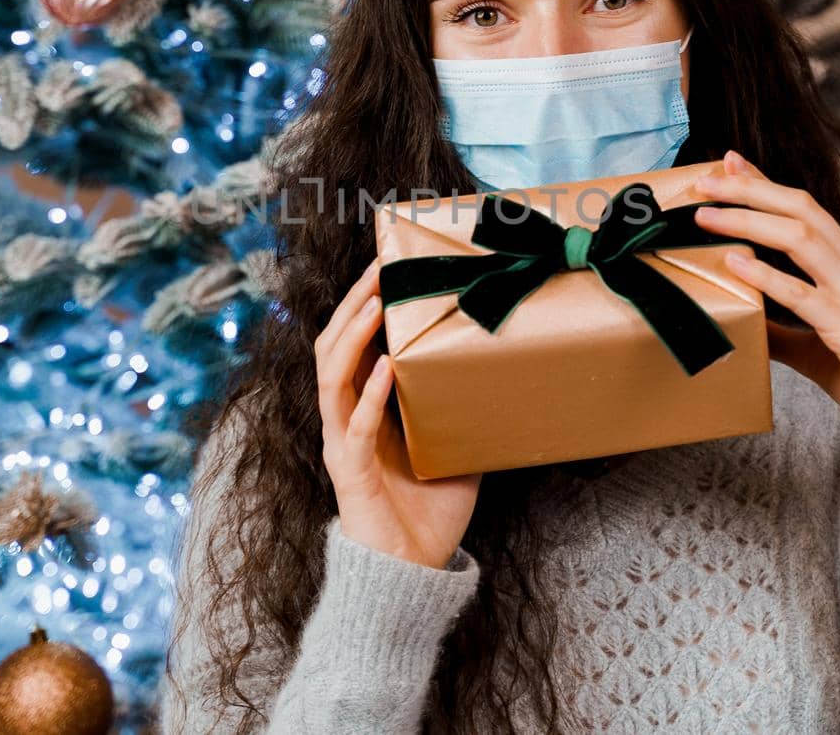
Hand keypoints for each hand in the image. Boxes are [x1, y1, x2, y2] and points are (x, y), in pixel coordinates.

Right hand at [314, 257, 482, 568]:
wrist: (410, 572)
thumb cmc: (429, 513)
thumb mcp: (456, 448)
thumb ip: (466, 412)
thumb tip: (508, 375)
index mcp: (363, 408)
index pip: (351, 344)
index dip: (361, 305)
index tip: (384, 267)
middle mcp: (343, 418)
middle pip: (332, 346)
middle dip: (352, 304)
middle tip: (378, 269)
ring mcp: (340, 442)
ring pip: (331, 375)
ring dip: (352, 336)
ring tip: (376, 303)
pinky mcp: (348, 470)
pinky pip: (354, 425)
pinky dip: (369, 395)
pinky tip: (386, 368)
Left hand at [690, 150, 839, 403]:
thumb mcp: (814, 345)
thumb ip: (781, 329)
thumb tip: (743, 319)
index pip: (805, 209)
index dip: (766, 183)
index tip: (730, 162)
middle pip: (801, 208)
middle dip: (750, 189)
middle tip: (705, 179)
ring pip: (800, 236)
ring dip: (749, 220)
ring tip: (706, 216)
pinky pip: (803, 292)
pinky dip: (766, 274)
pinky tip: (735, 263)